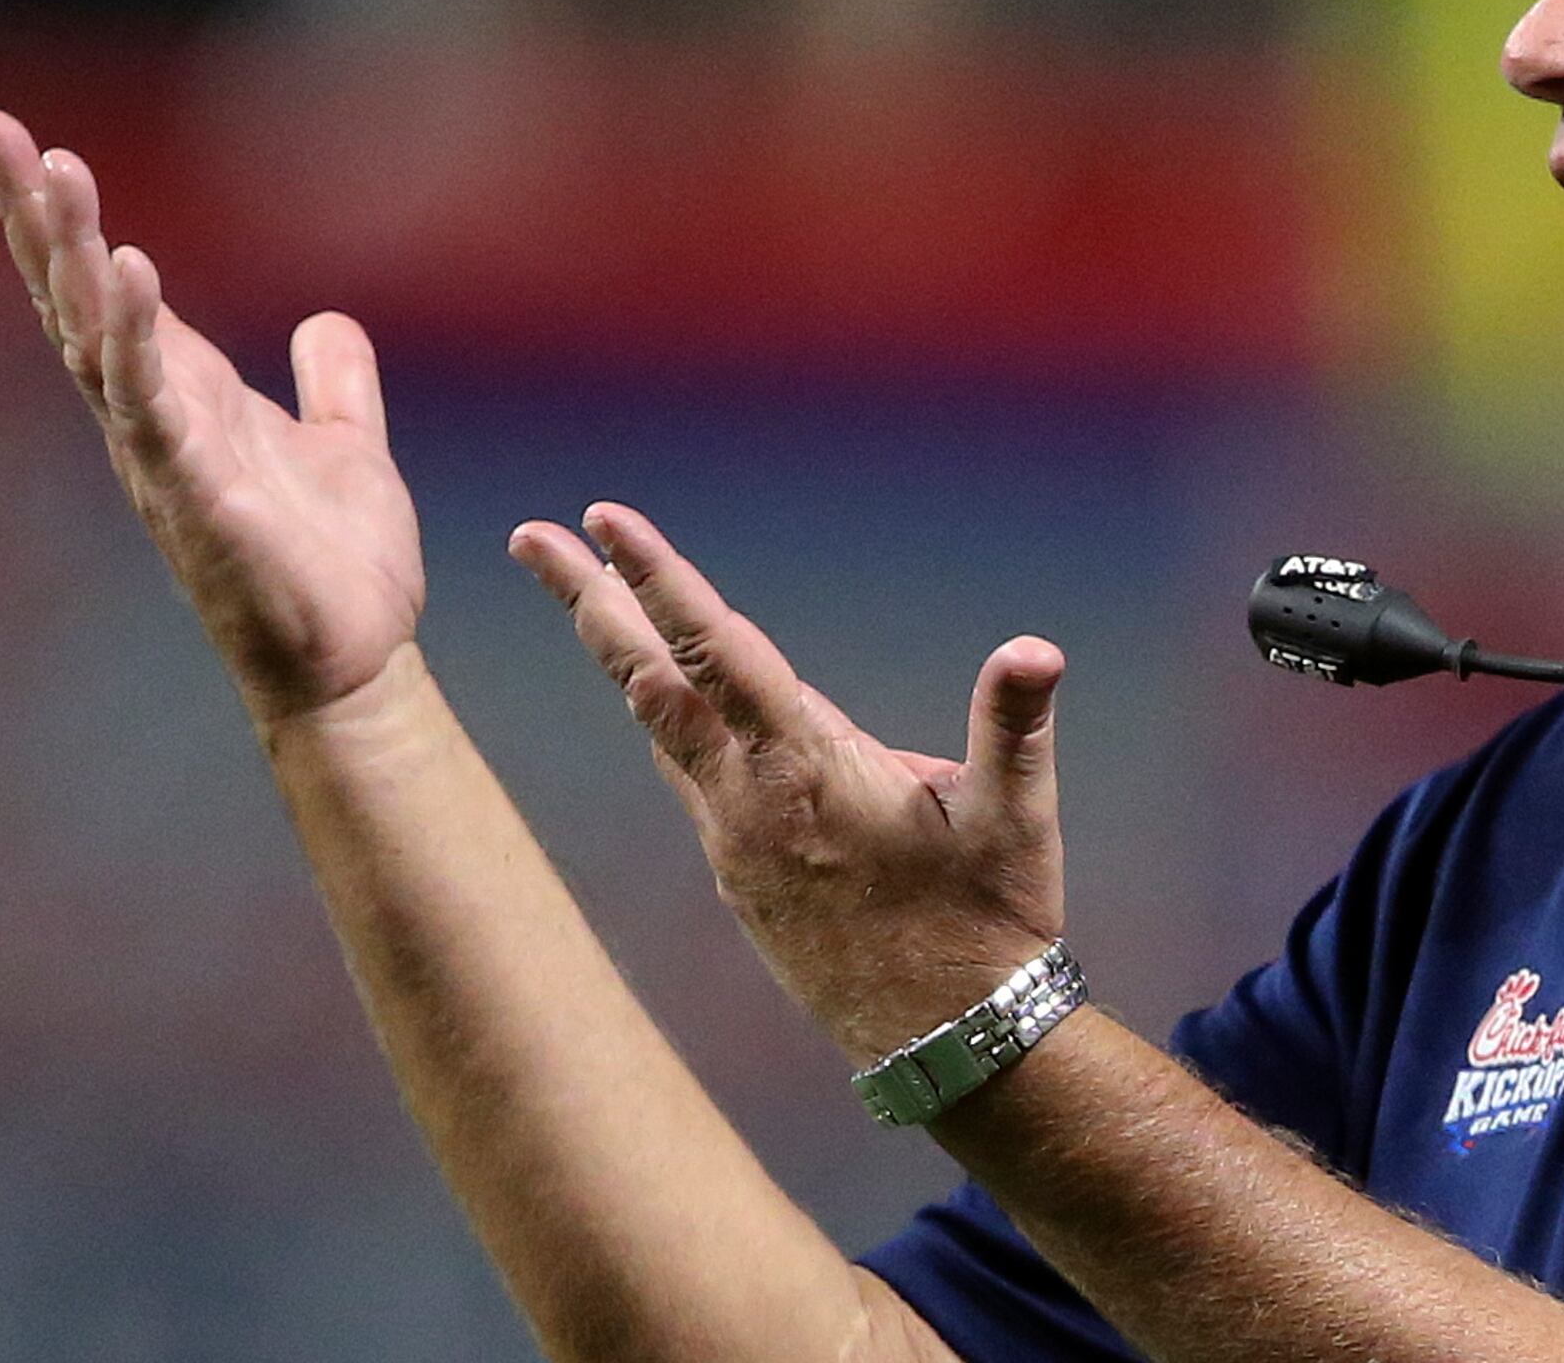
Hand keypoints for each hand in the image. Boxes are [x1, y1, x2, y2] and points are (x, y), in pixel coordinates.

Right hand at [0, 109, 427, 723]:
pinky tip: (135, 269)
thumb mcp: (345, 448)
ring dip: (79, 257)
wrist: (359, 658)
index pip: (105, 291)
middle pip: (76, 299)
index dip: (62, 220)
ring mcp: (167, 458)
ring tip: (59, 173)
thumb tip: (328, 323)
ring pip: (100, 340)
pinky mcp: (200, 497)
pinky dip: (140, 339)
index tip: (21, 139)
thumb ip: (334, 385)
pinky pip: (156, 405)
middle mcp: (155, 419)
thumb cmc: (334, 564)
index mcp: (185, 396)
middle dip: (37, 215)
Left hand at [509, 505, 1067, 1064]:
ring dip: (620, 652)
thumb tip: (1036, 650)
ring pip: (658, 725)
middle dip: (588, 601)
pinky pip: (685, 772)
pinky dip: (662, 714)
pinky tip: (658, 693)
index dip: (662, 579)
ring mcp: (732, 841)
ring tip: (583, 595)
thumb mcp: (1015, 817)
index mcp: (806, 770)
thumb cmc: (988, 924)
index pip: (720, 652)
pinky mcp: (737, 872)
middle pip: (650, 680)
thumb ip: (1015, 724)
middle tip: (527, 536)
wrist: (949, 1043)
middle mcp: (747, 801)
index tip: (605, 520)